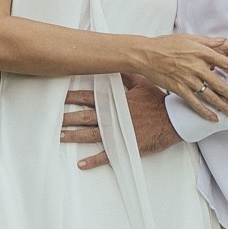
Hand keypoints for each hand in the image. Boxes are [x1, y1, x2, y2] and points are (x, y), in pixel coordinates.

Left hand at [61, 54, 227, 171]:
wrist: (173, 120)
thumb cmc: (158, 102)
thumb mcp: (142, 84)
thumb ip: (127, 77)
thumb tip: (118, 65)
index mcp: (115, 101)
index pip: (90, 97)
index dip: (74, 97)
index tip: (61, 97)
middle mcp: (112, 117)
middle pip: (85, 117)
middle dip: (68, 118)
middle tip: (54, 119)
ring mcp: (117, 132)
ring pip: (90, 135)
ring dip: (74, 136)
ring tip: (61, 137)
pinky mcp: (124, 146)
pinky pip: (106, 155)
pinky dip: (93, 160)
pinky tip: (81, 163)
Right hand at [136, 32, 227, 118]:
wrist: (146, 54)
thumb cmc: (168, 44)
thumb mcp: (190, 38)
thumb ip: (209, 42)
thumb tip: (226, 41)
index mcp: (202, 52)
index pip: (226, 63)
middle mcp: (197, 67)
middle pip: (221, 84)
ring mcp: (187, 79)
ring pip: (210, 96)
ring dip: (225, 107)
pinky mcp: (178, 89)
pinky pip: (194, 103)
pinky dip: (205, 112)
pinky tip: (214, 118)